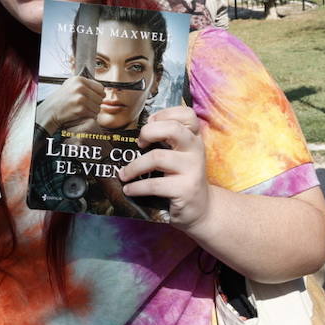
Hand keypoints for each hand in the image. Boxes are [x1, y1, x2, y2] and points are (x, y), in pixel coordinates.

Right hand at [36, 74, 102, 133]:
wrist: (50, 111)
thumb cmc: (61, 100)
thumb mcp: (71, 86)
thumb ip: (85, 85)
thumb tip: (102, 89)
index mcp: (79, 79)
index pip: (100, 87)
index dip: (98, 95)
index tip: (92, 99)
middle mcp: (80, 87)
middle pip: (100, 97)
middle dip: (95, 103)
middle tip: (86, 106)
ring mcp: (80, 98)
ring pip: (98, 107)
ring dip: (92, 111)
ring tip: (82, 110)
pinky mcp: (81, 108)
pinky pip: (93, 114)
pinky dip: (89, 116)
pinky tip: (81, 114)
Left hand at [120, 106, 208, 227]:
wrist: (201, 209)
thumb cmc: (182, 179)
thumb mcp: (180, 156)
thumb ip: (166, 142)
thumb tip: (137, 134)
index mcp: (194, 138)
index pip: (187, 114)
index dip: (165, 114)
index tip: (150, 124)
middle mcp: (195, 150)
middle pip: (173, 128)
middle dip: (149, 132)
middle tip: (138, 144)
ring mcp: (192, 170)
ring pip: (157, 158)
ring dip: (134, 167)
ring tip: (123, 175)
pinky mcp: (185, 190)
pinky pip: (154, 184)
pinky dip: (137, 187)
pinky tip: (129, 190)